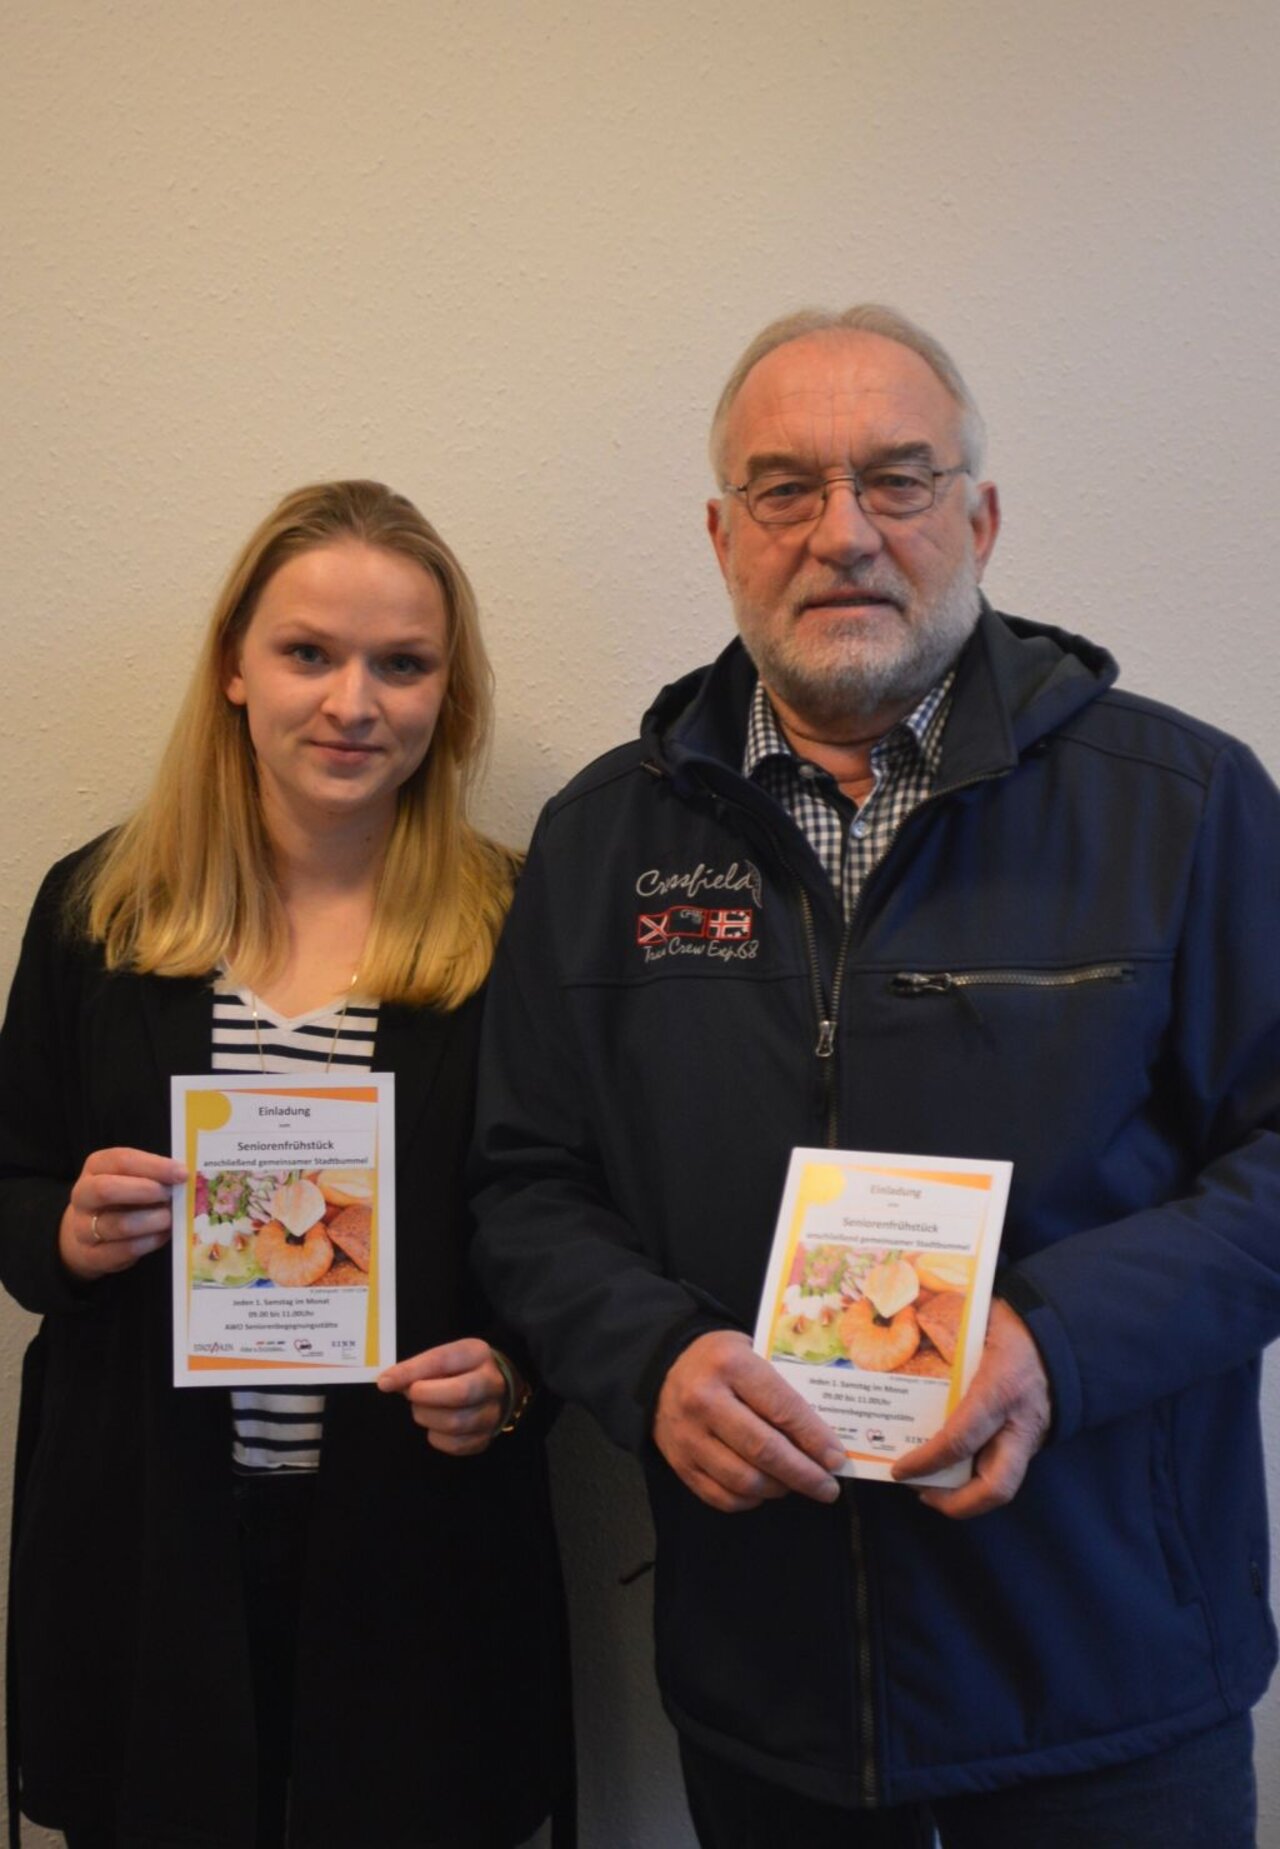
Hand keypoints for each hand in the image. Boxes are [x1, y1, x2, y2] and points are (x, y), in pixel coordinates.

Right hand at [59, 1147, 184, 1282]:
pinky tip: (163, 1235)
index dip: (154, 1166)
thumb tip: (185, 1177)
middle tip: (171, 1196)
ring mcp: (82, 1227)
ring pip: (120, 1224)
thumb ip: (153, 1174)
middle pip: (107, 1190)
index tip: (182, 1173)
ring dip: (153, 1221)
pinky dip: (150, 1242)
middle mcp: (83, 1195)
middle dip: (146, 1191)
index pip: (121, 1161)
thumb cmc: (121, 1198)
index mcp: (96, 1167)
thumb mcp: (132, 1178)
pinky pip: (125, 1249)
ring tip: (171, 1218)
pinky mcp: (91, 1255)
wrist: (89, 1233)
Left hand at [377, 1338, 511, 1455]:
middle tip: (413, 1396)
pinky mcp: (486, 1438)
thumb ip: (417, 1368)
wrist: (493, 1387)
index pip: (443, 1361)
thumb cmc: (461, 1370)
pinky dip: (437, 1437)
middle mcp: (492, 1383)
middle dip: (425, 1397)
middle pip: (459, 1394)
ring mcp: (493, 1413)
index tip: (385, 1382)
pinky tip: (435, 1426)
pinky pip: (456, 1445)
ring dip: (428, 1417)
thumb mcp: (443, 1358)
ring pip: (456, 1423)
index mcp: (478, 1354)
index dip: (412, 1372)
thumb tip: (387, 1382)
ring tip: (423, 1409)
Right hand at [653, 1329, 845, 1512]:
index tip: (836, 1459)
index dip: (814, 1439)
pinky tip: (764, 1490)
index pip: (782, 1409)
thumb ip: (782, 1388)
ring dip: (778, 1489)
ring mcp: (688, 1435)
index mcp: (730, 1365)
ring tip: (795, 1485)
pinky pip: (721, 1496)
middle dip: (804, 1474)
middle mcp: (705, 1400)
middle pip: (765, 1451)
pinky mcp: (679, 1463)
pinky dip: (749, 1501)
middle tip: (828, 1488)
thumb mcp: (751, 1354)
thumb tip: (823, 1436)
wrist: (660, 1370)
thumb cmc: (719, 1361)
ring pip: (744, 1480)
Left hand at [891, 1299, 1050, 1517]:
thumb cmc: (1016, 1325)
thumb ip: (946, 1333)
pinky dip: (976, 1476)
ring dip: (965, 1496)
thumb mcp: (981, 1323)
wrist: (1067, 1333)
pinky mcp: (1033, 1442)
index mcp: (1001, 1390)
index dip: (927, 1462)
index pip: (960, 1441)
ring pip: (1003, 1486)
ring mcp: (1030, 1437)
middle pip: (995, 1487)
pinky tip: (950, 1466)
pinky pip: (1004, 1468)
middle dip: (956, 1503)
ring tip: (928, 1486)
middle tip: (921, 1493)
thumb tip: (902, 1325)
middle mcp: (1019, 1423)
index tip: (899, 1470)